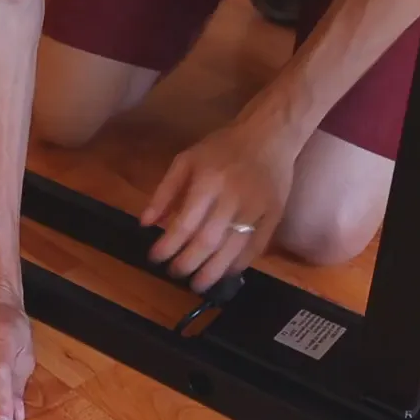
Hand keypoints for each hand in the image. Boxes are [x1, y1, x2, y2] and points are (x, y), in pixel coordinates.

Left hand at [141, 122, 297, 291]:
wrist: (269, 136)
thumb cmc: (222, 148)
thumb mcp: (186, 160)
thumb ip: (164, 192)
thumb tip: (145, 223)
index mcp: (208, 181)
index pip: (185, 223)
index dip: (168, 245)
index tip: (155, 258)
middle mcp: (233, 197)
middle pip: (208, 241)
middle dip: (188, 263)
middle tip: (174, 274)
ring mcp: (256, 209)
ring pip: (232, 249)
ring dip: (213, 271)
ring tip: (197, 284)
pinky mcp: (274, 216)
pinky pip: (255, 248)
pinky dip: (239, 264)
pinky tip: (224, 272)